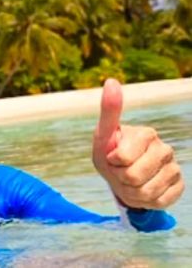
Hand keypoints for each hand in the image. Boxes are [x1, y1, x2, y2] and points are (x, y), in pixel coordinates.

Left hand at [92, 78, 183, 209]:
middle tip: (119, 172)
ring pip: (146, 192)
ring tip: (129, 182)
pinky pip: (158, 202)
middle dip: (119, 179)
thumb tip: (111, 80)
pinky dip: (145, 201)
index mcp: (146, 134)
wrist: (123, 175)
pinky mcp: (178, 186)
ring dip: (131, 193)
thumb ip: (109, 111)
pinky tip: (143, 190)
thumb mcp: (102, 135)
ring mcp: (174, 167)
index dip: (111, 163)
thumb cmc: (110, 153)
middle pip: (133, 177)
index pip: (121, 157)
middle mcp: (164, 148)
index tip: (112, 157)